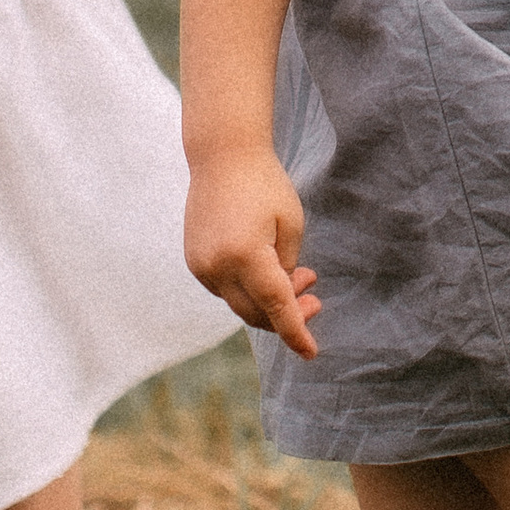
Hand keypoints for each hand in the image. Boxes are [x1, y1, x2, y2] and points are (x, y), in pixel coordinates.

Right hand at [184, 142, 321, 355]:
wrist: (222, 156)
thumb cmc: (265, 185)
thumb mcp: (290, 224)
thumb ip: (286, 267)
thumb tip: (280, 298)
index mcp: (246, 256)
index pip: (276, 307)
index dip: (295, 332)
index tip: (311, 352)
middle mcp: (218, 266)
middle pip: (255, 313)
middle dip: (287, 314)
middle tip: (315, 298)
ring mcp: (201, 266)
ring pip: (239, 303)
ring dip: (268, 300)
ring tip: (297, 275)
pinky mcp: (194, 261)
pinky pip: (225, 289)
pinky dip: (248, 289)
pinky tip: (268, 270)